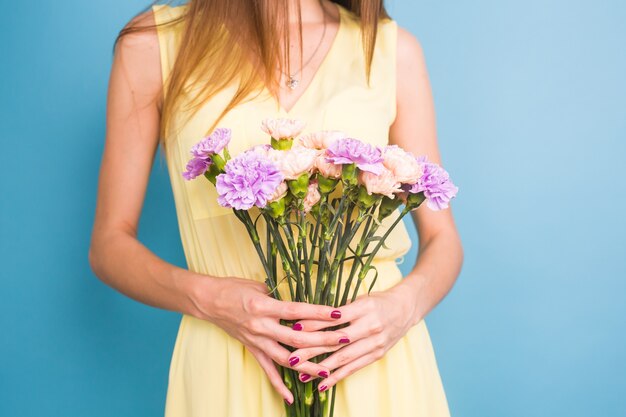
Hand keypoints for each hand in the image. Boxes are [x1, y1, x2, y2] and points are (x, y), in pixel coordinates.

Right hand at [188, 274, 349, 402]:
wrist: (209, 300)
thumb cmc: (235, 288)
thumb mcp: (259, 286)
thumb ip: (280, 296)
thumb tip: (300, 304)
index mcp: (265, 306)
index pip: (297, 310)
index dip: (318, 312)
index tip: (338, 314)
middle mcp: (262, 326)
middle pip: (297, 337)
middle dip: (322, 339)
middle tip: (343, 340)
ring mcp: (257, 340)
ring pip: (285, 358)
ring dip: (307, 366)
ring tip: (326, 371)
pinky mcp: (252, 349)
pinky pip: (267, 370)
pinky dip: (278, 385)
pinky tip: (290, 397)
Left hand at [285, 281, 418, 391]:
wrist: (406, 308)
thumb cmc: (377, 301)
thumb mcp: (359, 298)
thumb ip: (338, 309)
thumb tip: (308, 317)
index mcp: (364, 308)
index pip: (334, 318)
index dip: (314, 324)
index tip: (294, 328)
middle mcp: (371, 326)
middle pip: (336, 340)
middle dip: (312, 350)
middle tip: (292, 358)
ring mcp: (375, 342)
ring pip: (344, 357)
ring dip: (322, 368)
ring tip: (302, 375)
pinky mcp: (377, 354)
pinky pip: (354, 367)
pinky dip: (338, 376)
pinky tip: (323, 383)